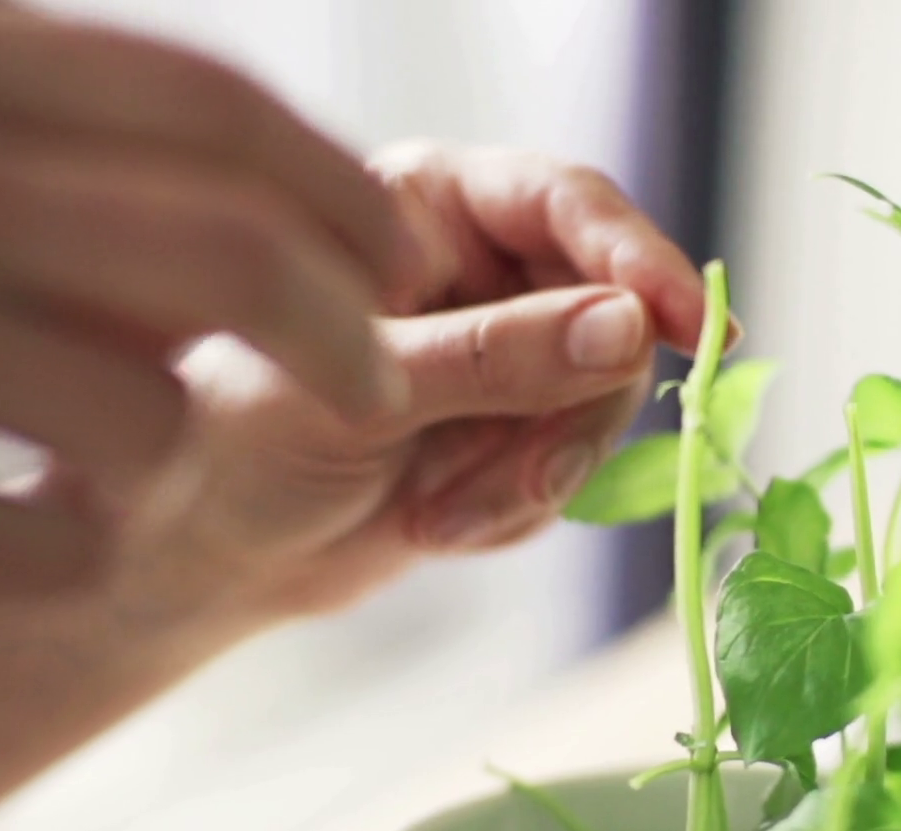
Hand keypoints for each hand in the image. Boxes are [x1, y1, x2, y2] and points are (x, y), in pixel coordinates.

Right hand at [0, 4, 423, 663]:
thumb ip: (76, 168)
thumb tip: (323, 232)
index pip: (207, 101)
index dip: (340, 189)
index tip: (403, 261)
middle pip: (228, 251)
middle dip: (343, 333)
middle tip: (376, 390)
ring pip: (155, 421)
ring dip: (142, 462)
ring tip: (27, 460)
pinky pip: (71, 550)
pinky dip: (49, 562)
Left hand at [161, 143, 717, 617]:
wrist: (203, 557)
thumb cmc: (234, 443)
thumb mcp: (364, 393)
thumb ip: (496, 358)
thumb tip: (632, 329)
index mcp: (425, 205)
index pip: (567, 203)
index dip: (641, 261)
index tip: (697, 330)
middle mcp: (476, 265)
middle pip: (611, 311)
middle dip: (574, 413)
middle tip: (529, 485)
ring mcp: (501, 351)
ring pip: (602, 400)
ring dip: (536, 477)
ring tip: (444, 520)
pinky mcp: (511, 429)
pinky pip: (572, 466)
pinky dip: (517, 511)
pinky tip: (439, 527)